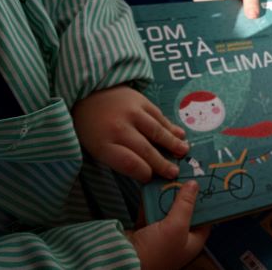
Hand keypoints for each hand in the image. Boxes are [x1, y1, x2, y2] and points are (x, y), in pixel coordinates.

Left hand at [72, 85, 188, 181]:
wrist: (87, 93)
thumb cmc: (91, 127)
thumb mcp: (96, 147)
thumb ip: (118, 159)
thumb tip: (146, 171)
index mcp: (103, 144)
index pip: (129, 163)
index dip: (144, 173)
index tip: (152, 178)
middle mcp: (119, 128)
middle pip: (145, 149)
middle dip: (162, 163)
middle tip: (174, 172)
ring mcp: (131, 112)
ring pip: (157, 131)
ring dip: (172, 143)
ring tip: (184, 151)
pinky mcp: (141, 100)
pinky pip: (159, 116)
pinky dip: (170, 126)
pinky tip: (179, 134)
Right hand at [127, 181, 209, 269]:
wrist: (122, 263)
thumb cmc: (155, 253)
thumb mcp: (176, 226)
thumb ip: (185, 204)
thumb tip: (194, 185)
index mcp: (192, 242)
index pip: (205, 219)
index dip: (206, 202)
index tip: (204, 184)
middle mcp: (178, 239)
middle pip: (185, 212)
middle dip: (183, 195)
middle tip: (184, 177)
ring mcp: (161, 235)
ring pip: (167, 210)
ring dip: (166, 196)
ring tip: (168, 178)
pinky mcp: (145, 230)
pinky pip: (150, 211)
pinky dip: (150, 201)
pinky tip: (151, 187)